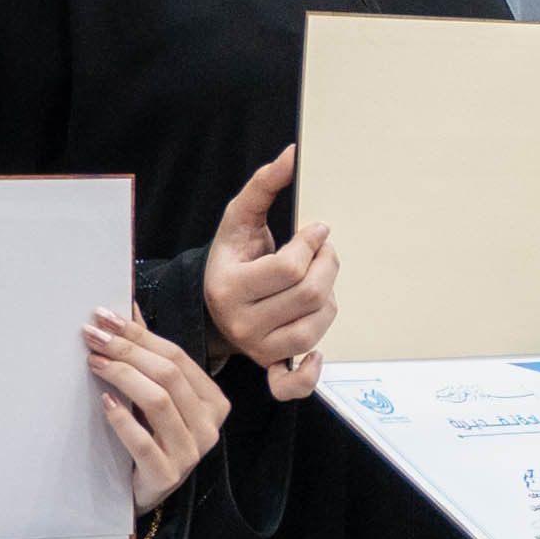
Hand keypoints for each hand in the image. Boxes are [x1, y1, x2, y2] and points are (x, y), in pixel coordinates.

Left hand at [86, 309, 229, 511]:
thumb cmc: (151, 439)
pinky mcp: (167, 475)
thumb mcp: (156, 398)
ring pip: (159, 402)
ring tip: (94, 362)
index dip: (139, 334)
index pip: (177, 357)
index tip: (105, 317)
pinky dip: (123, 420)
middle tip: (93, 335)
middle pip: (168, 375)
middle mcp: (209, 426)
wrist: (144, 492)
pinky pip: (143, 442)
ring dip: (122, 376)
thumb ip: (148, 356)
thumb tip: (129, 309)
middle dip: (127, 350)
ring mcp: (191, 452)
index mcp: (212, 402)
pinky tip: (105, 402)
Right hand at [202, 146, 339, 397]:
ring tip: (317, 283)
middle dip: (328, 266)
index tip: (316, 231)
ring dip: (329, 300)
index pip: (289, 268)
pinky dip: (310, 371)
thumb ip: (264, 186)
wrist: (210, 301)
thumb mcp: (239, 219)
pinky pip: (293, 384)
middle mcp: (240, 323)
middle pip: (310, 296)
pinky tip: (317, 353)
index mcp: (228, 286)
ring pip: (317, 327)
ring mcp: (256, 349)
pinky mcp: (269, 366)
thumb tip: (293, 154)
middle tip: (324, 252)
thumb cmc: (231, 257)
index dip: (313, 244)